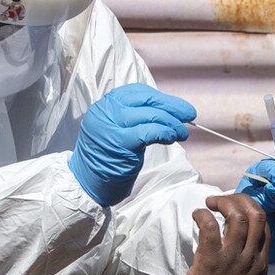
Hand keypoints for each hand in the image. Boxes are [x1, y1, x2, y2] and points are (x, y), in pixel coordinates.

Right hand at [68, 83, 195, 206]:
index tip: (178, 106)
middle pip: (148, 101)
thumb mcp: (115, 128)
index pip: (139, 92)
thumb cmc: (105, 157)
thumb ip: (134, 117)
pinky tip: (173, 137)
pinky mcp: (120, 142)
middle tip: (189, 114)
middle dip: (173, 107)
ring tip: (183, 132)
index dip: (162, 98)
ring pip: (152, 115)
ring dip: (173, 123)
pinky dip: (166, 132)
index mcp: (106, 103)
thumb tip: (166, 111)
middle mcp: (107, 110)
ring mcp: (112, 125)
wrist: (85, 182)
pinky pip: (150, 132)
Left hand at [176, 194, 269, 274]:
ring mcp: (233, 259)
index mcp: (261, 263)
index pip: (265, 225)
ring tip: (209, 204)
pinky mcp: (211, 260)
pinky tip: (197, 215)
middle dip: (240, 199)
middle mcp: (251, 258)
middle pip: (257, 214)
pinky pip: (211, 226)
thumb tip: (236, 237)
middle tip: (222, 201)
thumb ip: (247, 261)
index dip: (251, 209)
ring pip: (238, 216)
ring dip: (223, 203)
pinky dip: (203, 215)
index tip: (235, 208)